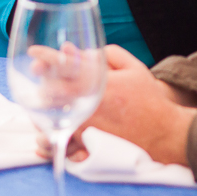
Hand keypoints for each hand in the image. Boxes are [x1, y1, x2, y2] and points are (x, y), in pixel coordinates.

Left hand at [34, 44, 196, 165]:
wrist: (161, 133)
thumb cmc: (148, 99)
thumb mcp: (134, 67)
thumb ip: (109, 54)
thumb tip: (82, 53)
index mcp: (100, 81)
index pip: (66, 65)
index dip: (47, 57)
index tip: (35, 53)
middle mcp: (89, 102)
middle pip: (52, 88)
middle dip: (42, 77)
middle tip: (36, 70)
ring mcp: (85, 124)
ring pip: (52, 112)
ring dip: (45, 100)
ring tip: (43, 94)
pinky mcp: (86, 142)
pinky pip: (59, 134)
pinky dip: (50, 126)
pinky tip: (50, 120)